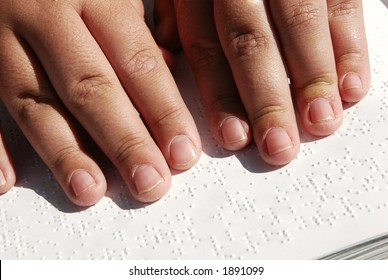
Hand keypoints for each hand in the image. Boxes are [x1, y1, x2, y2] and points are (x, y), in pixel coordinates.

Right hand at [0, 0, 201, 205]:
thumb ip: (136, 26)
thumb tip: (168, 68)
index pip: (138, 63)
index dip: (164, 112)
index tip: (182, 154)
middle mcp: (45, 13)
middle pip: (90, 89)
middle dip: (123, 142)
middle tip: (149, 183)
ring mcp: (0, 35)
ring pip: (35, 103)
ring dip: (64, 153)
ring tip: (89, 190)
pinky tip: (7, 180)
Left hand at [155, 0, 369, 164]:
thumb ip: (175, 10)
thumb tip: (165, 48)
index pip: (205, 45)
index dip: (221, 95)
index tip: (234, 138)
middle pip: (250, 41)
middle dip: (266, 99)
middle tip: (278, 146)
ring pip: (299, 24)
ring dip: (312, 79)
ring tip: (320, 123)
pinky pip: (342, 4)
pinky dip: (349, 46)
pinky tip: (353, 88)